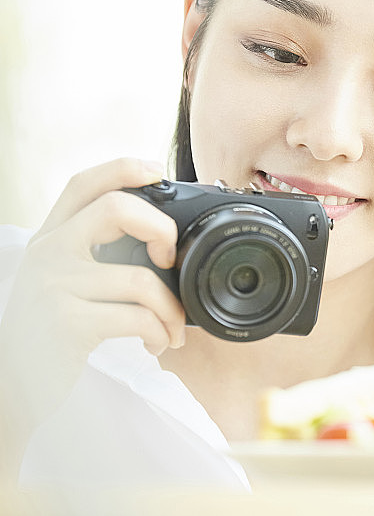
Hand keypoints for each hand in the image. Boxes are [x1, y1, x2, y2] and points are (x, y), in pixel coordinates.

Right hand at [0, 158, 187, 474]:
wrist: (15, 390)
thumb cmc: (52, 334)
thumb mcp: (63, 283)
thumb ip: (96, 256)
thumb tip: (162, 243)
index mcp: (49, 238)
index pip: (83, 184)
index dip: (124, 169)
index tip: (157, 172)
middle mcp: (47, 254)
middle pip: (116, 209)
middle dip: (161, 229)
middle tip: (171, 258)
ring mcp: (53, 287)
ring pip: (140, 279)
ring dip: (172, 309)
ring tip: (172, 328)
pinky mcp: (66, 324)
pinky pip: (137, 318)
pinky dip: (160, 332)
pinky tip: (157, 343)